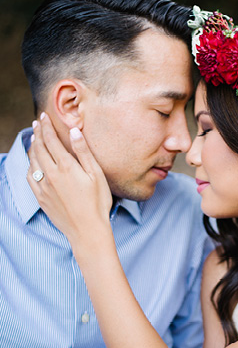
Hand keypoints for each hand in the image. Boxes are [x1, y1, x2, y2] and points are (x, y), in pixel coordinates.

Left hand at [27, 113, 111, 245]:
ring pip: (32, 161)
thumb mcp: (96, 175)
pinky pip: (30, 177)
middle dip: (37, 133)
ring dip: (32, 147)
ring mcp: (43, 186)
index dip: (46, 127)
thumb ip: (83, 152)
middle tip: (37, 123)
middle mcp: (51, 174)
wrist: (87, 230)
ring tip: (35, 139)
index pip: (51, 140)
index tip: (43, 117)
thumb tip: (73, 131)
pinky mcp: (41, 197)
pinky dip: (30, 165)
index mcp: (66, 166)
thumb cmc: (98, 202)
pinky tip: (33, 163)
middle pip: (39, 148)